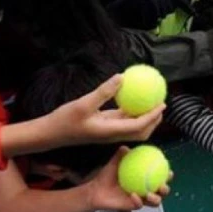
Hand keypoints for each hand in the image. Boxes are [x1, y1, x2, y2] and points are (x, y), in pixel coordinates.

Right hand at [47, 75, 165, 145]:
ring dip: (144, 118)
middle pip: (140, 132)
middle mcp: (112, 134)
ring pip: (132, 127)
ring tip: (151, 101)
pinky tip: (133, 99)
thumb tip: (122, 77)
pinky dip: (131, 112)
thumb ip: (103, 92)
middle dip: (154, 121)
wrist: (50, 134)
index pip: (138, 126)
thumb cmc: (65, 120)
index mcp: (110, 131)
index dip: (152, 116)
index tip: (163, 104)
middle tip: (161, 104)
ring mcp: (108, 131)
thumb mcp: (83, 104)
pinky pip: (122, 120)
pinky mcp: (103, 126)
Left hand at [86, 147, 171, 210]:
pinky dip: (137, 200)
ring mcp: (141, 198)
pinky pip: (139, 204)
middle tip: (162, 185)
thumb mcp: (114, 163)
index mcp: (146, 177)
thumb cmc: (108, 176)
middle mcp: (146, 188)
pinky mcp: (134, 206)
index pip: (160, 176)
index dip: (167, 174)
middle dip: (166, 189)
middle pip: (162, 191)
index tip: (168, 170)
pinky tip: (133, 195)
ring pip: (155, 202)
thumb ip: (120, 155)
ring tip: (150, 193)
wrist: (97, 190)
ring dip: (156, 198)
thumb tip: (125, 148)